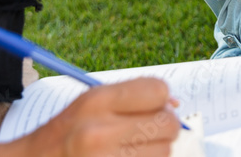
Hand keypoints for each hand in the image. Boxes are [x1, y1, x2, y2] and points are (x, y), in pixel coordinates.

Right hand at [0, 78, 180, 156]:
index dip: (161, 99)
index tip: (155, 106)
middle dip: (165, 127)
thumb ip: (132, 98)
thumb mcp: (91, 103)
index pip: (157, 91)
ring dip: (157, 150)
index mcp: (96, 102)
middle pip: (167, 124)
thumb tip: (174, 104)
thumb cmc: (66, 134)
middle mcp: (100, 132)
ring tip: (133, 149)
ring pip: (164, 152)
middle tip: (149, 130)